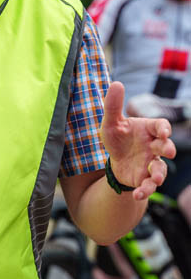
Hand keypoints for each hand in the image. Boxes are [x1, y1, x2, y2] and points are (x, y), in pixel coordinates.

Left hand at [101, 81, 175, 200]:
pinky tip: (138, 195)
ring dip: (159, 174)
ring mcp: (151, 163)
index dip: (164, 129)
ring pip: (160, 169)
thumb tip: (116, 83)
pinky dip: (146, 191)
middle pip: (166, 147)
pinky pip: (149, 186)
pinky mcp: (145, 178)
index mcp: (149, 130)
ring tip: (155, 178)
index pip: (161, 126)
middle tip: (167, 151)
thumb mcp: (111, 122)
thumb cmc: (117, 137)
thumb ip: (113, 105)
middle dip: (168, 149)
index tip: (163, 132)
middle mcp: (154, 146)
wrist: (114, 158)